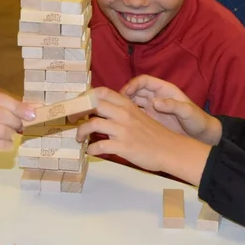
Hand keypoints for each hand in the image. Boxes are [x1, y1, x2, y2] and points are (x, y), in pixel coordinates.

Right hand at [0, 88, 36, 180]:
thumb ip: (10, 108)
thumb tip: (36, 107)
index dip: (18, 106)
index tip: (33, 113)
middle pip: (0, 114)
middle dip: (15, 121)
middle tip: (20, 127)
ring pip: (0, 130)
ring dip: (11, 135)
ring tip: (9, 136)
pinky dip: (7, 145)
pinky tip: (4, 145)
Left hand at [75, 88, 210, 184]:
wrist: (171, 150)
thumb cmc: (156, 135)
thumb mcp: (141, 116)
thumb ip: (124, 112)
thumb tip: (105, 112)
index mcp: (128, 105)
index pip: (102, 92)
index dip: (86, 96)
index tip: (78, 104)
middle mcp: (123, 115)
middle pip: (93, 105)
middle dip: (77, 112)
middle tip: (73, 120)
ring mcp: (122, 130)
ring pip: (92, 125)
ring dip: (81, 132)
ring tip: (79, 138)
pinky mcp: (123, 147)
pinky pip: (99, 146)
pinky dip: (91, 149)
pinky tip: (90, 151)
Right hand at [121, 75, 221, 143]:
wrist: (202, 136)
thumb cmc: (197, 121)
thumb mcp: (188, 113)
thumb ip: (172, 106)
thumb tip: (155, 102)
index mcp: (165, 90)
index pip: (144, 81)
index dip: (133, 84)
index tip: (124, 93)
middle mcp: (156, 96)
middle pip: (135, 90)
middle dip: (124, 94)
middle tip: (113, 104)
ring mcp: (153, 108)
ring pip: (133, 102)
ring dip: (123, 105)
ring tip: (113, 114)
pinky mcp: (150, 119)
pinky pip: (135, 114)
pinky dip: (127, 116)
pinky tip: (120, 123)